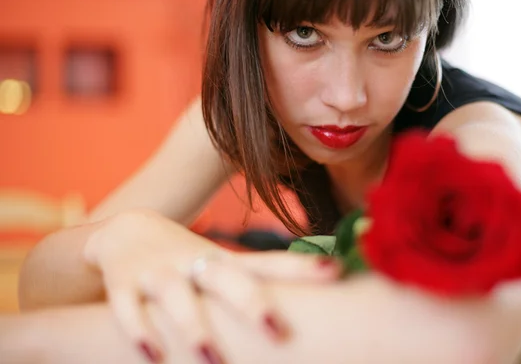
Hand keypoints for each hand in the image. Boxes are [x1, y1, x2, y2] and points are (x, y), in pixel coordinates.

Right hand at [83, 209, 339, 362]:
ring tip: (212, 356)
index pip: (269, 264)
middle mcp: (196, 263)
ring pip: (175, 295)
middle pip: (226, 278)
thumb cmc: (190, 257)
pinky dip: (138, 331)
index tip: (334, 272)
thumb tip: (328, 277)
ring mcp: (159, 273)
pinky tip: (153, 356)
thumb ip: (271, 274)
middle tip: (278, 331)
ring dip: (192, 325)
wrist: (125, 231)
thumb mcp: (226, 263)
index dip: (301, 269)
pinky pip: (127, 309)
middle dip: (250, 303)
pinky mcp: (124, 284)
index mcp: (225, 262)